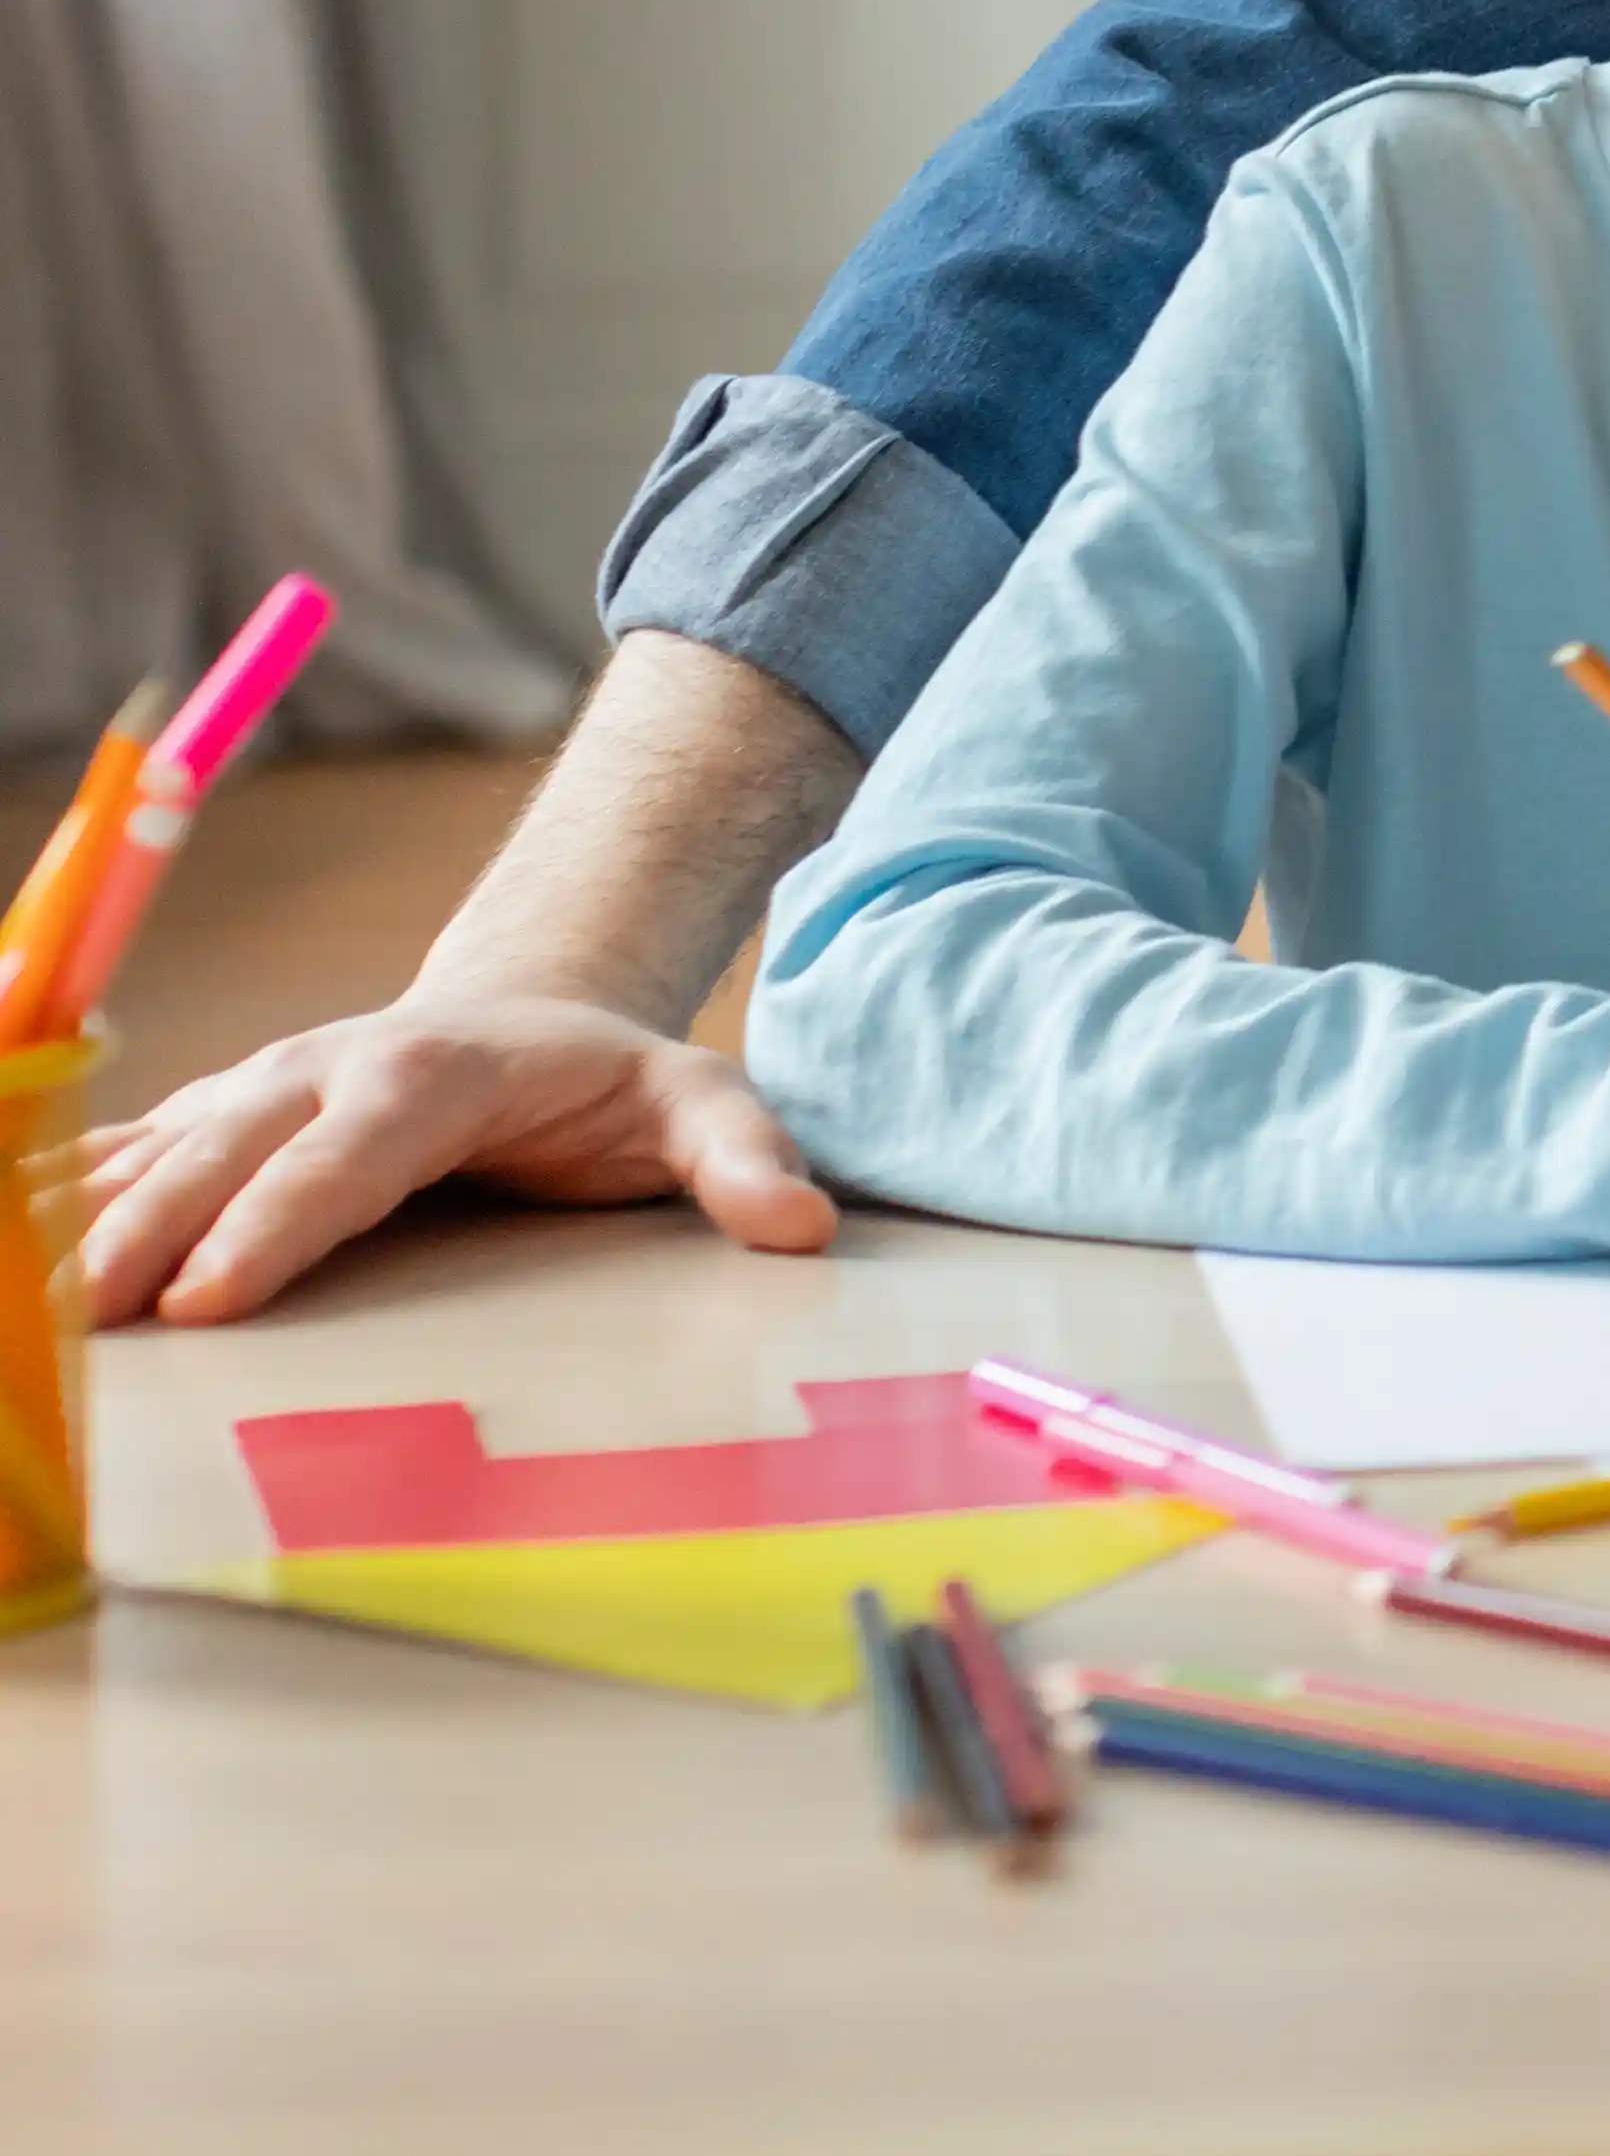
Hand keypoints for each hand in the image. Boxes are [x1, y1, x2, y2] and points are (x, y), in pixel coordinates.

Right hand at [69, 997, 839, 1326]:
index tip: (217, 1295)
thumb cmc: (612, 1086)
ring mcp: (264, 1087)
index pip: (349, 1153)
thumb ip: (746, 1162)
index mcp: (435, 1070)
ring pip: (158, 1151)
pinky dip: (61, 1193)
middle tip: (89, 1320)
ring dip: (87, 1220)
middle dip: (154, 1234)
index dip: (281, 1220)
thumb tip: (802, 1228)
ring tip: (36, 1305)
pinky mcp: (222, 1113)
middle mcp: (329, 1069)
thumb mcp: (701, 1107)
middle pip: (228, 1154)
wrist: (535, 1018)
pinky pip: (126, 1152)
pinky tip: (18, 1250)